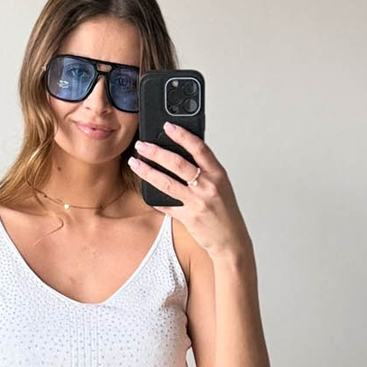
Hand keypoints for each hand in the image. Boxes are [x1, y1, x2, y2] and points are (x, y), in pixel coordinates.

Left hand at [127, 121, 249, 258]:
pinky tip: (144, 189)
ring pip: (167, 183)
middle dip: (156, 152)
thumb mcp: (221, 185)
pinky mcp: (188, 218)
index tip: (167, 126)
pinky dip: (154, 198)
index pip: (199, 148)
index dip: (182, 135)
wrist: (231, 240)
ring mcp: (197, 203)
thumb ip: (206, 170)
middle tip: (141, 145)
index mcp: (218, 174)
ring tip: (135, 163)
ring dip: (147, 171)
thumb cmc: (225, 211)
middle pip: (178, 164)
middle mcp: (208, 186)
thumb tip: (183, 152)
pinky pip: (166, 205)